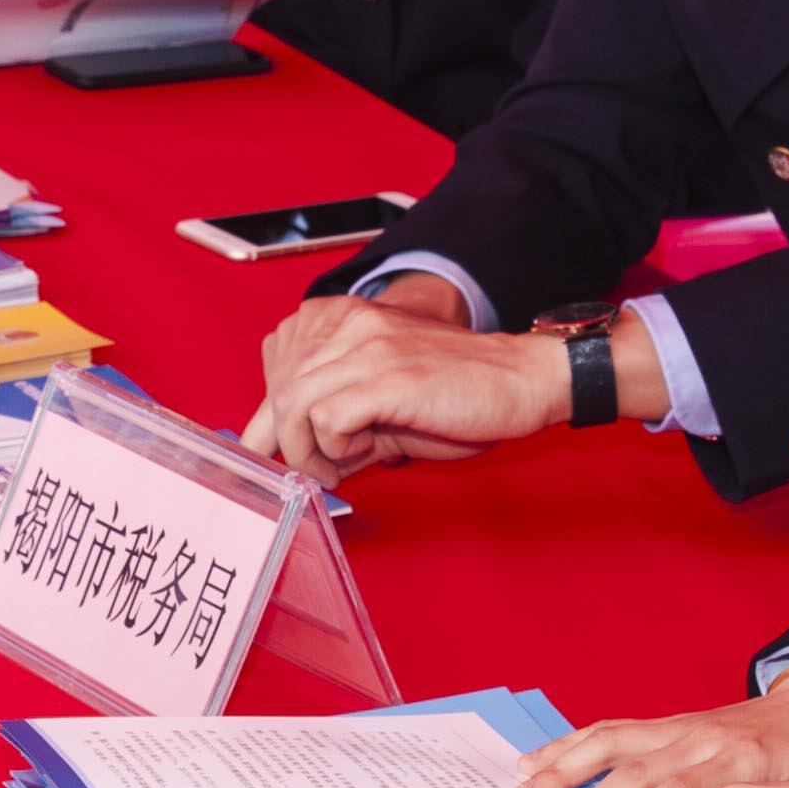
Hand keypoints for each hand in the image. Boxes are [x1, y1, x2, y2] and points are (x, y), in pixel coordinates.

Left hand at [241, 285, 573, 485]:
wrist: (520, 380)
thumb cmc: (456, 392)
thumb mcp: (379, 400)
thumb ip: (330, 417)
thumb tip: (288, 455)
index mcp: (339, 316)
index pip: (274, 365)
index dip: (268, 420)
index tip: (273, 452)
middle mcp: (346, 321)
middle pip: (276, 391)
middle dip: (287, 445)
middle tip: (318, 471)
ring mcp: (366, 344)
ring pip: (291, 405)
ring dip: (310, 452)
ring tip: (344, 465)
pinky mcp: (387, 375)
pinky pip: (325, 420)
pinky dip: (335, 451)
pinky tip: (367, 454)